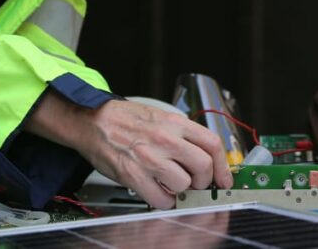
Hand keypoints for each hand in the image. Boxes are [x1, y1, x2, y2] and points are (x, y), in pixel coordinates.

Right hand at [73, 99, 232, 208]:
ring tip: (171, 184)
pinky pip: (161, 199)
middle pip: (203, 166)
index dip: (223, 165)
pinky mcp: (134, 175)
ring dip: (181, 190)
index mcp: (174, 123)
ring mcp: (150, 158)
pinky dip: (164, 201)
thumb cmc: (125, 119)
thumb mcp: (160, 117)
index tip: (223, 178)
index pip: (212, 144)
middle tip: (195, 183)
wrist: (93, 121)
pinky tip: (158, 192)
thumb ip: (182, 135)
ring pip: (183, 184)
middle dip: (203, 180)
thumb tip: (204, 156)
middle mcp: (165, 139)